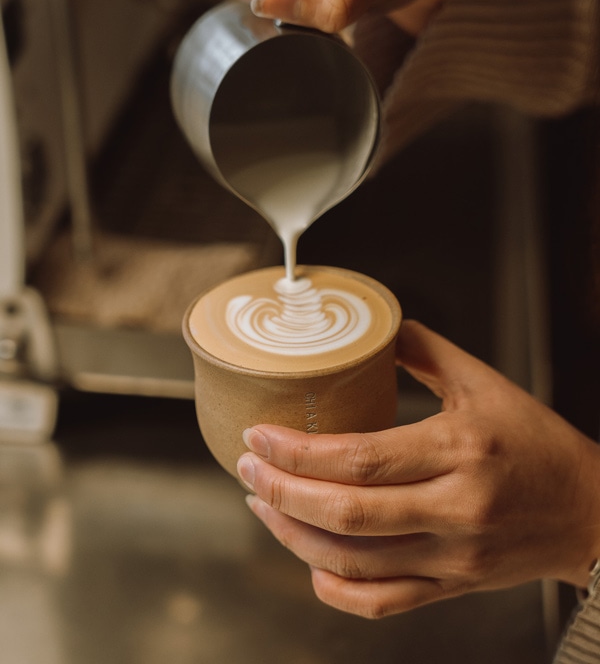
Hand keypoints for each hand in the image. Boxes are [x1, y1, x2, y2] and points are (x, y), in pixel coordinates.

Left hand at [237, 320, 599, 617]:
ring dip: (294, 536)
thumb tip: (375, 331)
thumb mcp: (487, 384)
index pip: (362, 457)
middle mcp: (455, 510)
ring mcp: (452, 557)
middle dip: (282, 491)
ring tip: (262, 503)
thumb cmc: (536, 442)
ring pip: (355, 562)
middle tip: (247, 466)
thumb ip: (427, 352)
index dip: (300, 451)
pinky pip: (383, 602)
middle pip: (348, 513)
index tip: (260, 434)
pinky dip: (335, 589)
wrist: (587, 510)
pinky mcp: (452, 587)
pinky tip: (309, 561)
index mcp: (461, 450)